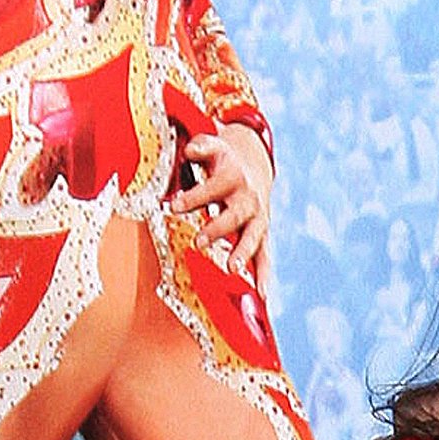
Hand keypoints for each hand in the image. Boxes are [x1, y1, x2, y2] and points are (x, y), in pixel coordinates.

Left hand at [173, 127, 274, 278]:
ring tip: (232, 268)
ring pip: (252, 236)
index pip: (213, 187)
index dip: (194, 196)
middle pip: (235, 214)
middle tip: (199, 241)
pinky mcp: (262, 232)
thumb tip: (190, 149)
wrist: (254, 164)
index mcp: (233, 176)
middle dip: (218, 228)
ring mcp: (257, 217)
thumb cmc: (222, 159)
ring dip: (242, 253)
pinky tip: (263, 294)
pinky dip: (264, 274)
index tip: (173, 206)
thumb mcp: (213, 146)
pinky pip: (265, 254)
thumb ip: (201, 147)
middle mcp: (248, 198)